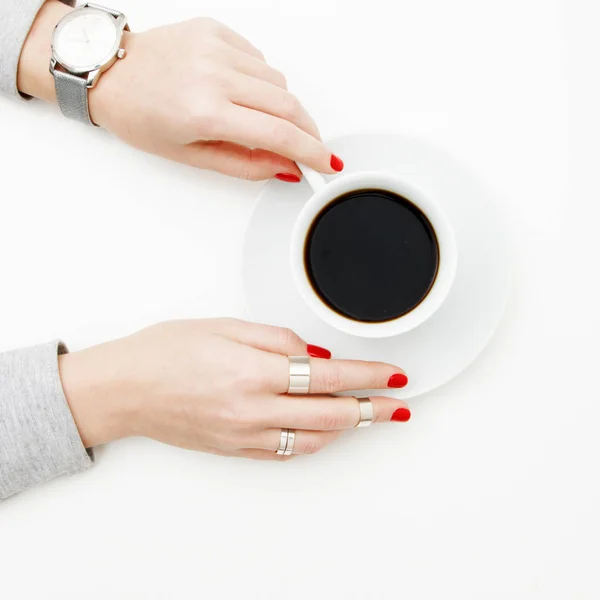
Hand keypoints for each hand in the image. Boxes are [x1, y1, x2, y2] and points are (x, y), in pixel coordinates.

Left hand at [17, 2, 342, 180]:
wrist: (110, 73)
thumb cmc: (141, 117)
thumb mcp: (192, 156)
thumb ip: (245, 165)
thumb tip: (285, 167)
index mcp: (205, 111)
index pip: (279, 133)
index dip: (311, 152)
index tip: (326, 164)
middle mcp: (214, 74)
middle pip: (288, 104)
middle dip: (306, 131)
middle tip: (307, 148)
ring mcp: (216, 47)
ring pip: (278, 81)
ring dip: (281, 106)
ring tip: (255, 118)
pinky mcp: (217, 29)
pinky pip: (260, 59)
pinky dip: (261, 81)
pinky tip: (239, 90)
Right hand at [58, 319, 410, 459]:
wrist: (124, 388)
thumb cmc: (166, 351)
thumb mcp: (224, 325)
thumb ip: (276, 338)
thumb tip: (317, 354)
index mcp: (252, 372)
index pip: (329, 377)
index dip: (369, 376)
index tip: (394, 375)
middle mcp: (253, 410)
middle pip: (331, 414)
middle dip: (373, 409)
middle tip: (400, 406)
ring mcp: (245, 435)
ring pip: (314, 439)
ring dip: (348, 429)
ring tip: (371, 417)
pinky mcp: (235, 449)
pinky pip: (286, 451)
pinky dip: (315, 441)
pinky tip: (327, 432)